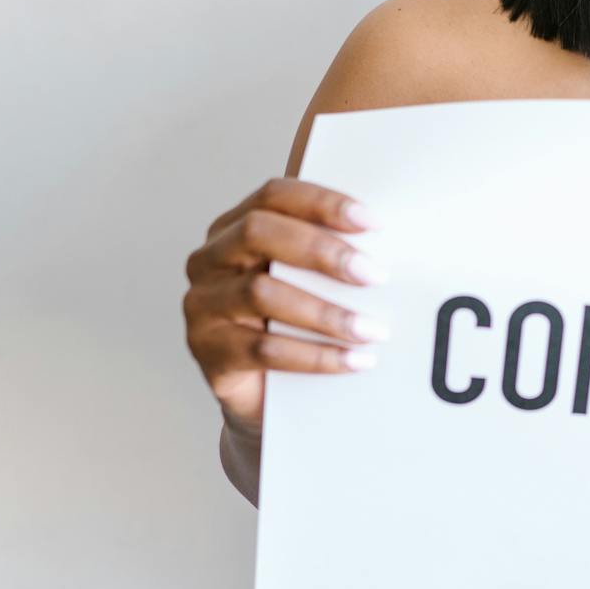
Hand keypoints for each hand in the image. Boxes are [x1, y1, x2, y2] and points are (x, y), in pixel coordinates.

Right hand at [182, 177, 385, 436]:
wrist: (262, 393)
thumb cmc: (289, 322)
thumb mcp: (305, 280)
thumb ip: (327, 253)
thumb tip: (386, 238)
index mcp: (234, 227)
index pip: (273, 195)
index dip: (322, 203)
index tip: (371, 222)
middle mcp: (209, 260)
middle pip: (259, 233)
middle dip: (323, 251)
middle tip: (374, 275)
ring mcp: (202, 306)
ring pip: (262, 293)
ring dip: (326, 312)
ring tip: (371, 329)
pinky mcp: (208, 352)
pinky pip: (264, 350)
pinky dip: (315, 356)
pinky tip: (352, 360)